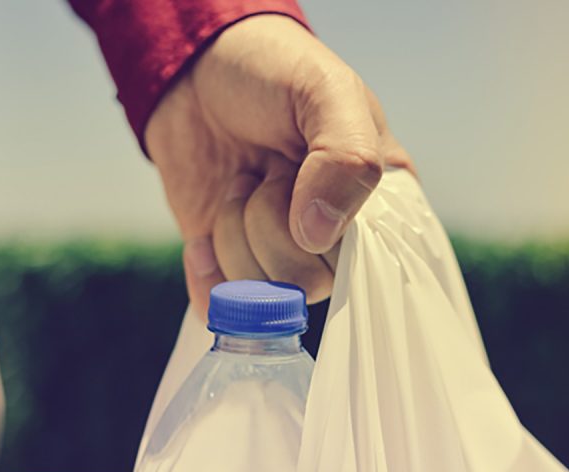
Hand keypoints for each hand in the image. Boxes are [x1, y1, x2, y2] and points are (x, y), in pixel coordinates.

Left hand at [145, 15, 412, 315]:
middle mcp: (331, 239)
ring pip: (260, 298)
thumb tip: (316, 235)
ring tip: (240, 182)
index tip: (297, 173)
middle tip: (265, 171)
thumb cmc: (272, 71)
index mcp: (374, 204)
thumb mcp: (325, 91)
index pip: (368, 265)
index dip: (327, 227)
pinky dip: (205, 271)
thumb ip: (346, 156)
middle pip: (307, 283)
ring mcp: (277, 255)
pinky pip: (221, 306)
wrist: (194, 68)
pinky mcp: (230, 264)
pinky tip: (205, 230)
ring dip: (233, 234)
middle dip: (269, 222)